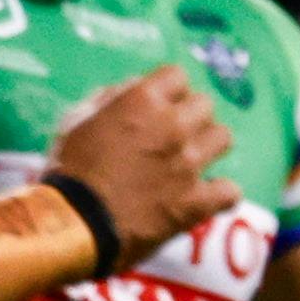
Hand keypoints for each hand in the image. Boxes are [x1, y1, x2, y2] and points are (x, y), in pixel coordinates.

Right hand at [48, 69, 235, 250]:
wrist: (74, 225)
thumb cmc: (69, 171)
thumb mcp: (79, 122)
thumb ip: (111, 100)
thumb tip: (134, 87)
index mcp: (142, 102)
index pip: (176, 75)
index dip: (168, 90)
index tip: (159, 105)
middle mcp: (173, 127)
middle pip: (204, 104)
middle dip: (189, 115)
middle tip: (172, 134)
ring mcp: (189, 164)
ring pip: (223, 138)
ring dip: (208, 146)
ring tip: (191, 160)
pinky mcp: (197, 202)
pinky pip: (230, 190)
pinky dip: (220, 194)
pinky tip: (205, 197)